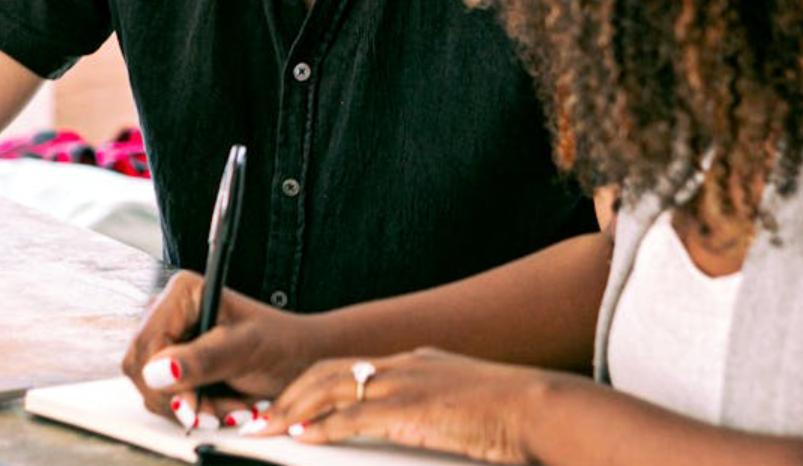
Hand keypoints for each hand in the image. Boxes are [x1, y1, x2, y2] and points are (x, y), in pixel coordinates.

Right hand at [122, 270, 322, 430]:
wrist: (300, 358)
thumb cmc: (281, 343)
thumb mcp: (246, 349)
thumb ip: (203, 359)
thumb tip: (157, 372)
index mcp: (182, 293)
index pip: (145, 344)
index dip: (162, 380)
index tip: (191, 405)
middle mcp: (168, 312)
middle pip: (141, 369)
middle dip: (181, 398)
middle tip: (220, 411)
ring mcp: (169, 340)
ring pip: (152, 389)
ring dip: (192, 408)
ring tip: (231, 406)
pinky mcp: (174, 364)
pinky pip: (166, 397)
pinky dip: (194, 410)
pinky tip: (222, 405)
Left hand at [263, 348, 544, 464]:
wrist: (540, 408)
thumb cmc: (513, 415)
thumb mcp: (461, 408)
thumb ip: (430, 415)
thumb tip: (414, 429)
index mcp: (417, 364)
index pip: (350, 368)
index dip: (314, 385)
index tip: (289, 404)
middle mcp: (405, 366)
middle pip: (329, 371)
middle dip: (291, 394)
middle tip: (262, 416)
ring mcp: (407, 384)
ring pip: (331, 388)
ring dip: (294, 409)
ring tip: (267, 428)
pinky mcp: (411, 409)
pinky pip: (354, 416)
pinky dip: (323, 426)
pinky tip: (302, 437)